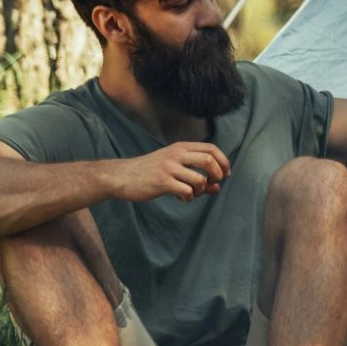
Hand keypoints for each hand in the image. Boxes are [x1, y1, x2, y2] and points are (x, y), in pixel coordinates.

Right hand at [114, 141, 229, 202]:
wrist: (122, 176)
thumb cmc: (149, 173)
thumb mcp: (173, 169)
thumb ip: (196, 176)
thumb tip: (217, 188)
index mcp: (180, 148)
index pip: (211, 149)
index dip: (223, 162)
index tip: (225, 175)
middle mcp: (176, 154)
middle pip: (209, 160)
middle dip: (217, 175)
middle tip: (212, 185)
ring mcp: (169, 167)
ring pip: (199, 179)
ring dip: (201, 190)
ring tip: (192, 193)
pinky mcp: (162, 182)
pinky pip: (186, 191)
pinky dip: (189, 197)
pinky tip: (181, 197)